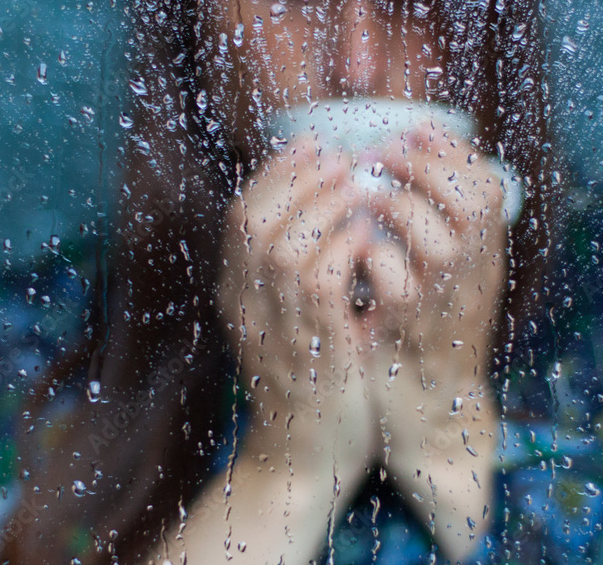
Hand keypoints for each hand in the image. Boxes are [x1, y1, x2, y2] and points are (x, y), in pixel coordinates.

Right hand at [195, 140, 377, 562]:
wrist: (304, 456)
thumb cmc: (311, 379)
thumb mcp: (288, 318)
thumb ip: (292, 269)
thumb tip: (319, 207)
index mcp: (237, 295)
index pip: (240, 217)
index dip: (276, 172)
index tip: (313, 145)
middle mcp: (246, 308)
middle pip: (251, 222)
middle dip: (297, 178)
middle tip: (339, 157)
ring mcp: (274, 331)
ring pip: (283, 246)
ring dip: (323, 206)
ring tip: (358, 186)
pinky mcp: (313, 350)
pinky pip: (320, 284)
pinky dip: (341, 249)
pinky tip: (365, 235)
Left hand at [362, 125, 506, 559]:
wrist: (435, 412)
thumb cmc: (432, 333)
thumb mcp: (449, 276)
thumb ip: (443, 227)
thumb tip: (420, 165)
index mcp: (486, 257)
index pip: (490, 186)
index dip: (454, 152)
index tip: (415, 130)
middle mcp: (475, 278)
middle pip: (472, 202)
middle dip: (424, 168)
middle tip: (382, 155)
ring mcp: (445, 306)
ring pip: (439, 238)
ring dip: (395, 206)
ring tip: (363, 196)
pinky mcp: (409, 332)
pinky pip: (395, 280)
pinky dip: (370, 255)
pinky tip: (352, 248)